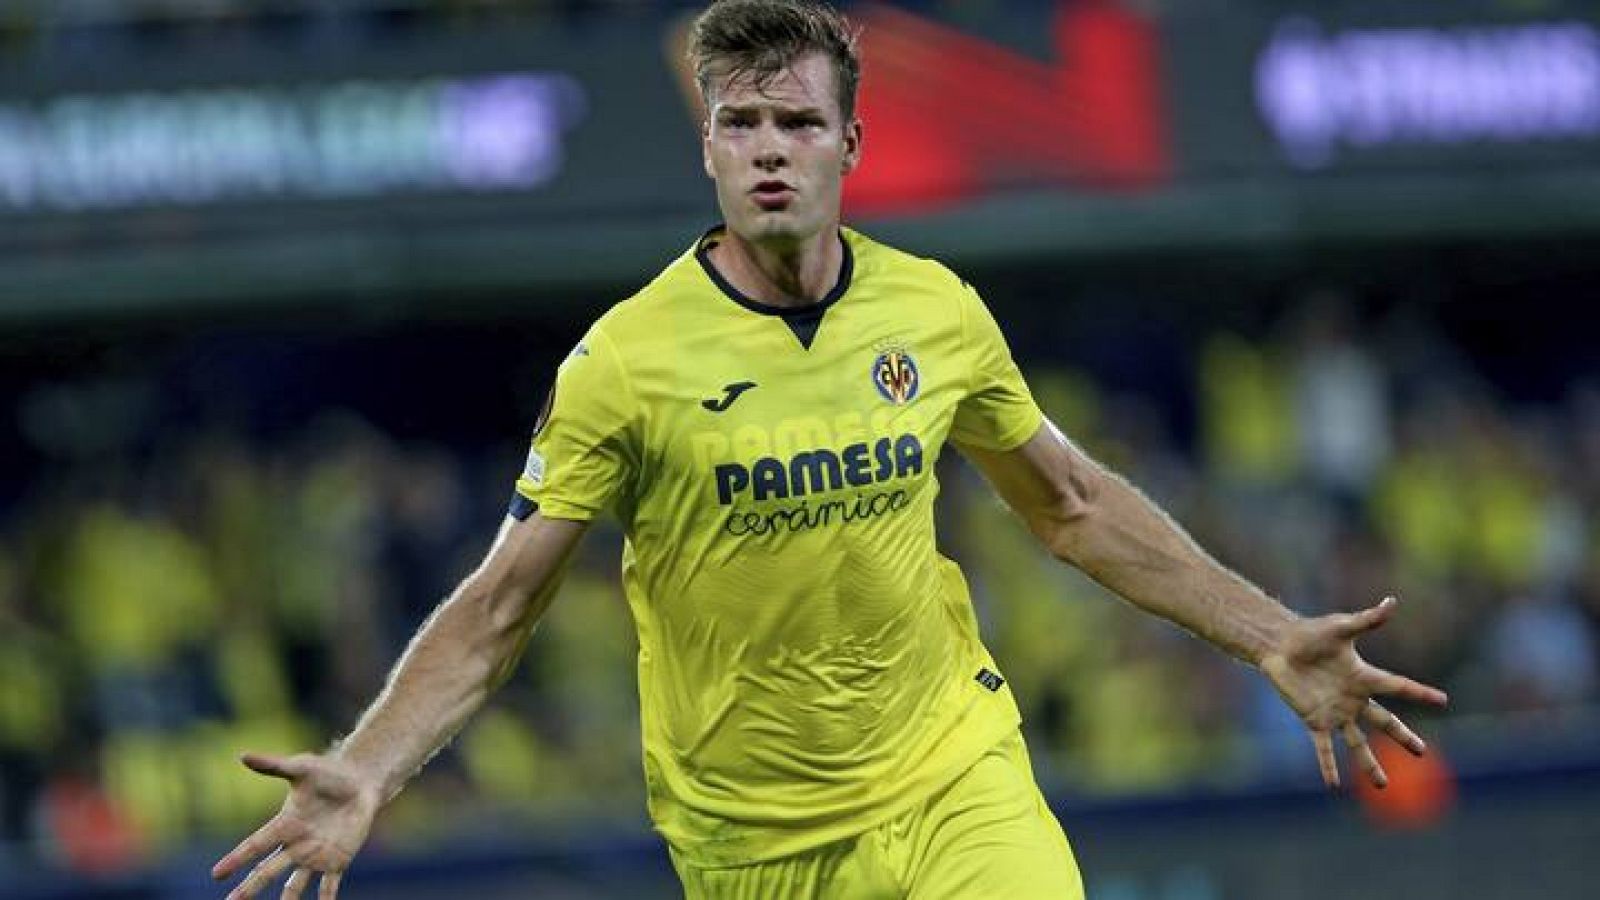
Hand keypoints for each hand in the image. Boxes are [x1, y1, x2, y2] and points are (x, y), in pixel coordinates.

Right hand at [211, 751, 381, 898]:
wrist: (360, 783)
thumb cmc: (328, 774)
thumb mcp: (301, 768)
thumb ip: (274, 766)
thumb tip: (242, 755)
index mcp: (284, 824)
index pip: (255, 845)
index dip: (236, 859)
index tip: (217, 874)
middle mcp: (296, 845)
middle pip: (268, 871)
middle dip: (249, 888)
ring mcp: (315, 855)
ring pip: (295, 885)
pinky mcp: (337, 860)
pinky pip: (329, 885)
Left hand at [1259, 596, 1448, 789]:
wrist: (1280, 645)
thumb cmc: (1311, 634)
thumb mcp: (1342, 627)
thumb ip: (1368, 620)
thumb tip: (1392, 601)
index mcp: (1364, 677)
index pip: (1398, 686)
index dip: (1420, 693)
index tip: (1443, 701)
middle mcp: (1354, 698)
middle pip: (1384, 722)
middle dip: (1403, 737)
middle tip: (1421, 753)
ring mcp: (1335, 711)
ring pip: (1357, 743)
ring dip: (1369, 765)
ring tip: (1382, 786)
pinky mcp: (1314, 719)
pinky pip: (1323, 747)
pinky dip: (1327, 765)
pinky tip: (1333, 785)